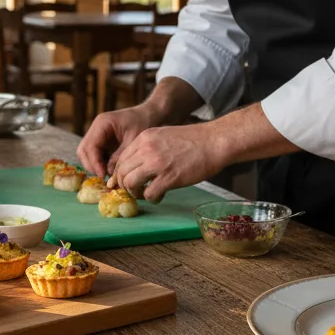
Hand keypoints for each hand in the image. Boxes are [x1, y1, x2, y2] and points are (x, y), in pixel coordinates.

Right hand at [76, 105, 162, 178]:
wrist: (151, 114)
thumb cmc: (144, 123)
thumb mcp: (133, 140)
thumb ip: (120, 157)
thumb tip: (109, 174)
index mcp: (102, 123)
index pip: (90, 146)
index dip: (95, 163)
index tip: (104, 176)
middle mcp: (96, 128)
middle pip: (83, 150)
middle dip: (92, 166)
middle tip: (104, 178)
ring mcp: (98, 134)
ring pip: (87, 154)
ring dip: (95, 166)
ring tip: (108, 176)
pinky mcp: (102, 140)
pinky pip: (95, 154)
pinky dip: (100, 164)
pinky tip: (110, 171)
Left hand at [111, 122, 227, 201]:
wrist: (214, 141)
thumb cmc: (192, 140)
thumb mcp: (163, 135)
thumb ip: (147, 148)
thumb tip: (136, 165)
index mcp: (143, 138)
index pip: (120, 159)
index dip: (121, 174)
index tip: (126, 182)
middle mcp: (146, 149)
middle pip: (121, 172)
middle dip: (125, 185)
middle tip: (136, 190)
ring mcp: (157, 163)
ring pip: (130, 184)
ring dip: (135, 193)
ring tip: (146, 194)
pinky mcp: (169, 177)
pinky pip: (149, 194)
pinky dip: (152, 198)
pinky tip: (160, 196)